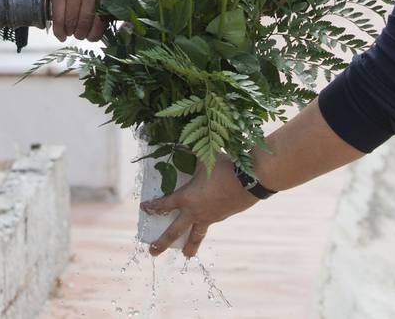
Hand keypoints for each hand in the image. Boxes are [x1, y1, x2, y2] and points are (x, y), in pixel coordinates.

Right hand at [45, 0, 113, 41]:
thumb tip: (121, 29)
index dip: (95, 34)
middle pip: (85, 22)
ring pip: (71, 21)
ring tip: (70, 32)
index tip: (91, 37)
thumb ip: (112, 4)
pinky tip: (61, 34)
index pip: (102, 20)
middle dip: (81, 34)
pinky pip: (58, 17)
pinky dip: (59, 30)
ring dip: (70, 32)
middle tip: (79, 35)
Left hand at [141, 155, 260, 257]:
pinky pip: (210, 223)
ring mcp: (209, 217)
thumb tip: (182, 140)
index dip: (153, 207)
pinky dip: (205, 225)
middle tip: (152, 252)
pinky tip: (207, 221)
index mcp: (186, 198)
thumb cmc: (224, 168)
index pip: (164, 206)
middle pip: (174, 232)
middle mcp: (195, 211)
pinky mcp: (222, 217)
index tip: (144, 208)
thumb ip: (192, 153)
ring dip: (190, 246)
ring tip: (186, 255)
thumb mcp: (204, 158)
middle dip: (162, 243)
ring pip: (196, 235)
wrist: (250, 181)